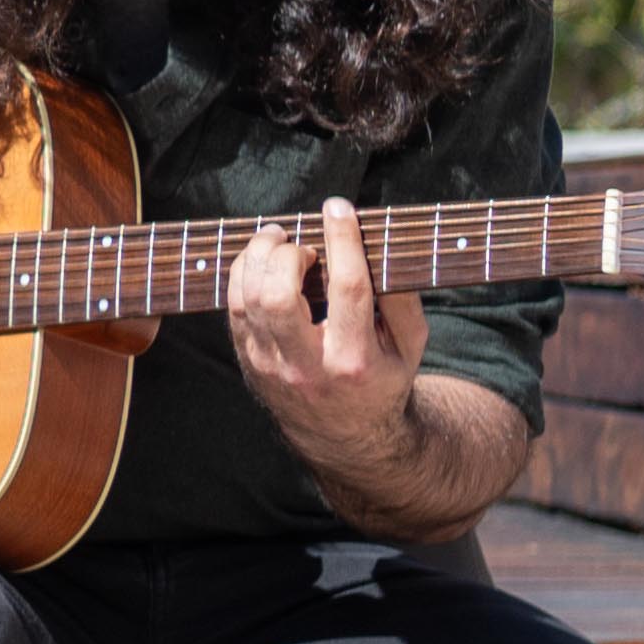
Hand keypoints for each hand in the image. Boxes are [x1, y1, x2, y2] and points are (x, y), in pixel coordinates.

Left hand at [226, 197, 426, 470]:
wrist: (345, 436)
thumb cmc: (382, 378)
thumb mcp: (410, 347)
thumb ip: (402, 299)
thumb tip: (378, 248)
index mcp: (355, 360)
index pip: (347, 288)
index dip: (342, 240)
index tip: (338, 207)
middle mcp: (307, 366)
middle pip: (279, 297)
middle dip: (286, 254)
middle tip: (300, 241)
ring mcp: (270, 366)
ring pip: (247, 300)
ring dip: (257, 258)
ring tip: (278, 240)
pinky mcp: (248, 362)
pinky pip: (233, 309)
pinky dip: (243, 275)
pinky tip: (262, 262)